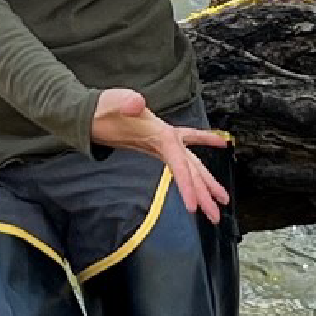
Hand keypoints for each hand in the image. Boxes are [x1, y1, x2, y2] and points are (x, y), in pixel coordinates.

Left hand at [92, 88, 230, 222]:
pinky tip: (204, 177)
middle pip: (192, 167)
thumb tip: (136, 102)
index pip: (180, 162)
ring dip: (205, 186)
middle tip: (216, 214)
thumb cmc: (105, 107)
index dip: (187, 184)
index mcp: (161, 132)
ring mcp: (164, 143)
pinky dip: (194, 171)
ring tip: (220, 205)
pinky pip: (182, 162)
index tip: (193, 206)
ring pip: (191, 167)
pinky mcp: (158, 148)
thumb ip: (126, 101)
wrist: (94, 110)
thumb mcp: (113, 101)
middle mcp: (168, 138)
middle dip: (205, 191)